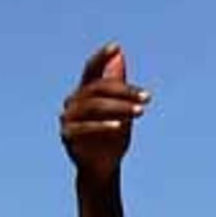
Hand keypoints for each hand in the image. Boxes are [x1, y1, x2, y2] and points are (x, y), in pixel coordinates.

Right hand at [61, 43, 149, 179]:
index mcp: (85, 91)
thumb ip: (119, 85)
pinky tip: (119, 127)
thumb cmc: (112, 138)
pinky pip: (85, 128)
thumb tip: (120, 55)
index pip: (91, 69)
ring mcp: (68, 117)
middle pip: (98, 88)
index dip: (101, 57)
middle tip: (147, 97)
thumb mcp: (121, 111)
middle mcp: (74, 101)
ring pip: (94, 106)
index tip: (116, 47)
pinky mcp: (68, 135)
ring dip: (119, 108)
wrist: (102, 170)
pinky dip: (102, 126)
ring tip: (140, 112)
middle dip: (124, 91)